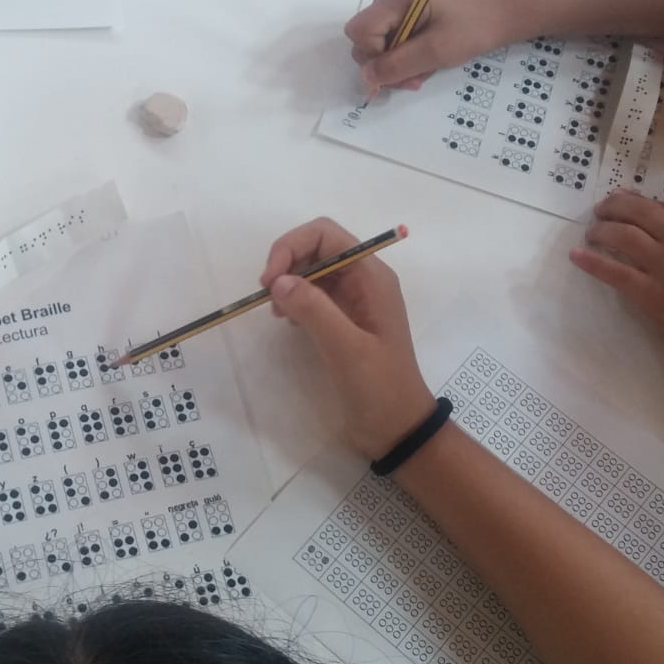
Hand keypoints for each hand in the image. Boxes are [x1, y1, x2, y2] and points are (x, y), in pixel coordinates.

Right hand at [261, 218, 436, 458]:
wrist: (398, 428)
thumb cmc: (379, 387)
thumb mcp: (346, 348)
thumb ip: (314, 309)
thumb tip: (278, 281)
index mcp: (372, 277)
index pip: (326, 235)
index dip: (291, 247)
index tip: (268, 281)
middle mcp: (364, 281)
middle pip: (318, 248)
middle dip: (287, 262)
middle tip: (266, 296)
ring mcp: (355, 301)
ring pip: (313, 272)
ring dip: (289, 281)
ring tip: (276, 312)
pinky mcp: (344, 322)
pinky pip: (315, 295)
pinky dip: (295, 300)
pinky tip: (288, 322)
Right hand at [345, 0, 514, 96]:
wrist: (496, 16)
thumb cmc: (471, 28)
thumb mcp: (435, 51)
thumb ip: (397, 66)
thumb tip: (365, 78)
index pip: (360, 32)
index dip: (374, 55)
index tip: (403, 66)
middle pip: (364, 41)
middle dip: (386, 66)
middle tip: (415, 79)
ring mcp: (393, 6)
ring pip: (375, 47)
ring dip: (396, 67)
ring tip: (422, 72)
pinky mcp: (401, 16)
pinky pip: (388, 44)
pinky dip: (403, 60)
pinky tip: (422, 63)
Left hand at [570, 192, 663, 379]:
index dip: (638, 202)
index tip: (623, 199)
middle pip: (642, 213)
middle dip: (616, 206)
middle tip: (600, 209)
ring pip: (624, 237)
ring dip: (602, 230)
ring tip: (591, 232)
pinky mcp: (650, 294)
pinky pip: (615, 272)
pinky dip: (592, 262)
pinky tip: (577, 255)